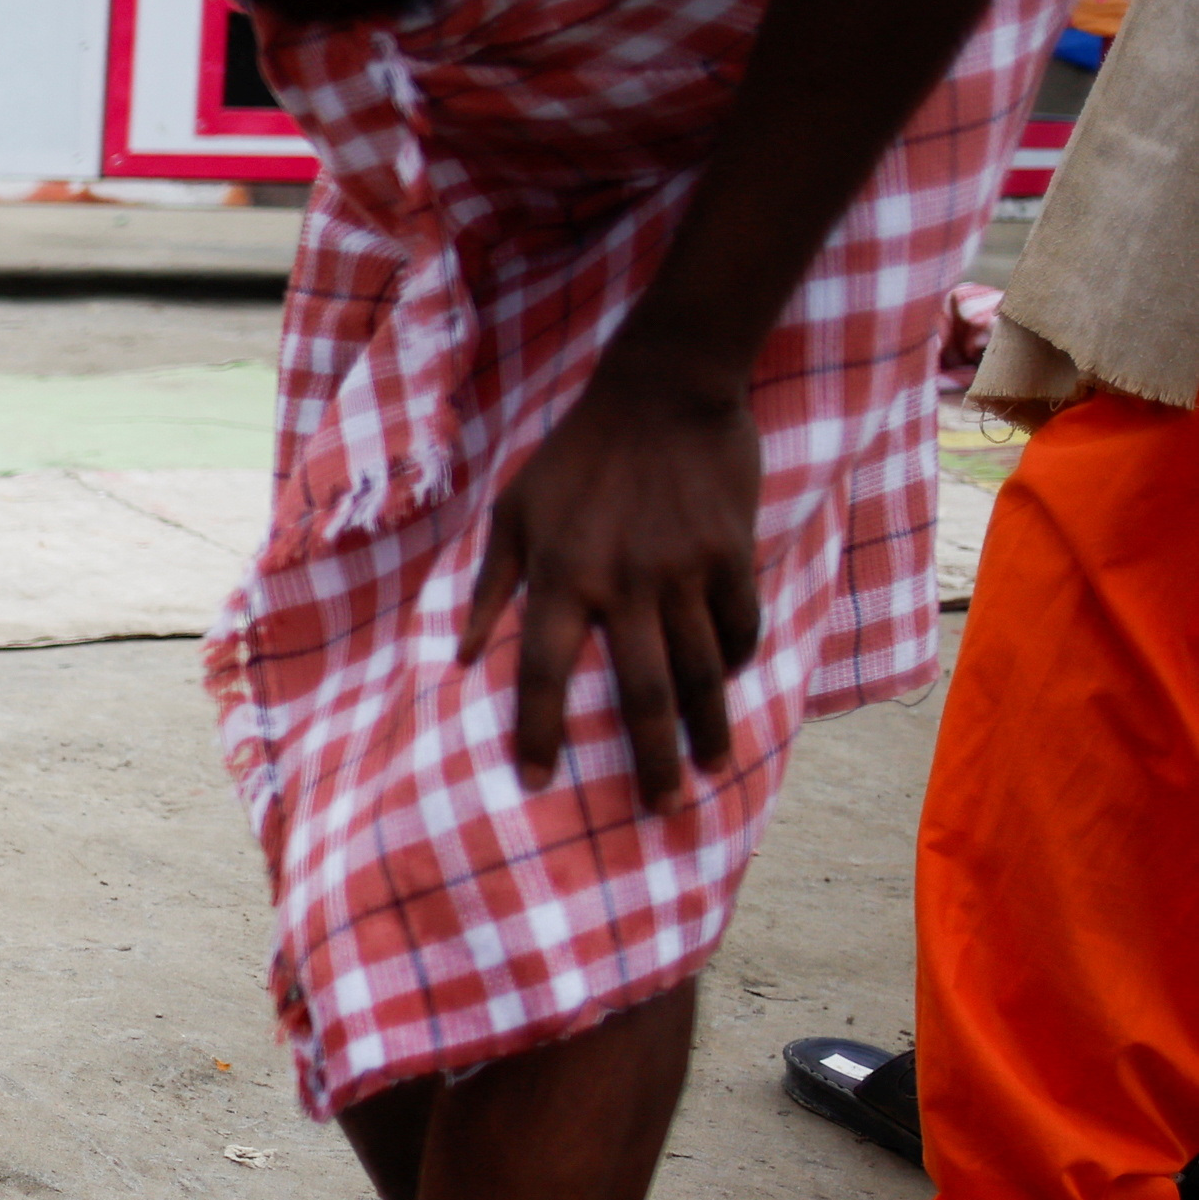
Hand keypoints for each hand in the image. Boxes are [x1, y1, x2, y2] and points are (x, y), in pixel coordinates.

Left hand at [456, 356, 761, 805]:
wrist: (664, 388)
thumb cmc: (576, 453)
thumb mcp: (513, 511)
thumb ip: (489, 587)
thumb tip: (459, 656)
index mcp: (560, 578)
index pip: (540, 675)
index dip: (534, 734)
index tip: (533, 784)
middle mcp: (623, 586)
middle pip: (641, 694)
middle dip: (651, 760)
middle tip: (661, 811)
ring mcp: (684, 572)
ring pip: (701, 671)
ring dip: (708, 727)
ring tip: (710, 770)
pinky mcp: (732, 554)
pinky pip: (739, 625)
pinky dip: (736, 660)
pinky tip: (730, 686)